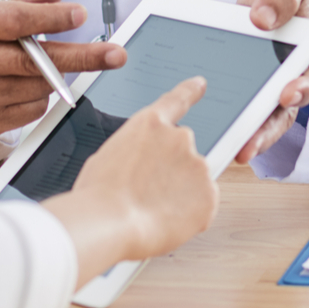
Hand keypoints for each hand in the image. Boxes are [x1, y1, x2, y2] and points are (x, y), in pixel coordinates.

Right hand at [0, 0, 125, 136]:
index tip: (80, 14)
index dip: (50, 18)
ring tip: (42, 61)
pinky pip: (34, 109)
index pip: (14, 21)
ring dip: (56, 73)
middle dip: (81, 57)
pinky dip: (42, 95)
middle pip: (34, 61)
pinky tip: (24, 83)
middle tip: (116, 55)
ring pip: (39, 86)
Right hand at [41, 77, 219, 287]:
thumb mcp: (109, 156)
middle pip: (183, 154)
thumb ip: (136, 152)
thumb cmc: (98, 195)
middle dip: (172, 172)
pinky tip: (165, 220)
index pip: (177, 100)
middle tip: (148, 194)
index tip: (200, 84)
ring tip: (150, 210)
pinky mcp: (209, 194)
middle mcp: (180, 137)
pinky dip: (190, 215)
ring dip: (180, 194)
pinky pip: (203, 205)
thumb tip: (142, 167)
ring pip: (194, 182)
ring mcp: (198, 165)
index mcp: (151, 124)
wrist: (107, 223)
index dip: (190, 91)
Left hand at [232, 0, 308, 163]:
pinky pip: (239, 120)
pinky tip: (214, 138)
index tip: (288, 93)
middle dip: (270, 128)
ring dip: (251, 140)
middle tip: (254, 139)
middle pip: (285, 111)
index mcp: (306, 53)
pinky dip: (230, 131)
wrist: (250, 7)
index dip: (302, 87)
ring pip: (263, 125)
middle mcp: (290, 80)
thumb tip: (263, 17)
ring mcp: (266, 94)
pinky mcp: (243, 101)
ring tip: (235, 151)